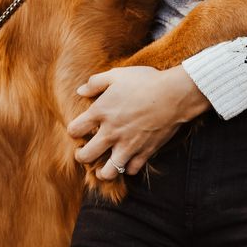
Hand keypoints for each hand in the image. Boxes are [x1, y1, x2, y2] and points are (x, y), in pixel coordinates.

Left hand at [66, 65, 210, 180]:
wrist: (173, 94)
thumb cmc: (145, 81)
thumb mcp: (117, 75)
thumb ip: (95, 83)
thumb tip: (80, 91)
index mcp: (101, 112)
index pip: (75, 130)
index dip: (73, 130)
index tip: (78, 129)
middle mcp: (111, 132)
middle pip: (86, 156)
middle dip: (81, 156)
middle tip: (83, 152)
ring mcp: (127, 145)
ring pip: (107, 172)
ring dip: (102, 171)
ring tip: (103, 166)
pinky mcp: (144, 153)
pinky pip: (130, 170)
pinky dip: (127, 167)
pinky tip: (127, 160)